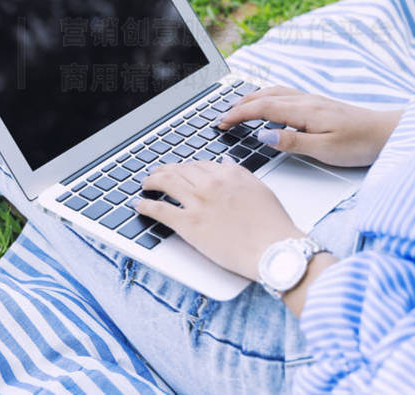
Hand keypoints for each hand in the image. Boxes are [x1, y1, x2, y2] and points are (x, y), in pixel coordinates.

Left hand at [135, 160, 302, 279]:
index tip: (180, 172)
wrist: (274, 250)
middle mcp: (210, 183)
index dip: (186, 168)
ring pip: (165, 182)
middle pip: (179, 170)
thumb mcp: (260, 190)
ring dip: (151, 182)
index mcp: (228, 174)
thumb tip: (225, 163)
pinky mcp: (188, 224)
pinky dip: (146, 206)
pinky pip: (160, 209)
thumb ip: (240, 174)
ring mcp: (197, 202)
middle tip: (157, 175)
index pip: (199, 164)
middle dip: (165, 171)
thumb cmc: (272, 225)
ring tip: (146, 185)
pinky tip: (140, 205)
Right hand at [217, 86, 402, 166]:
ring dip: (252, 98)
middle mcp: (306, 100)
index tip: (221, 123)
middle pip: (264, 96)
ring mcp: (312, 99)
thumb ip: (292, 142)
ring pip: (274, 92)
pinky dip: (267, 96)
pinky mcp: (319, 103)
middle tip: (222, 116)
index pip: (262, 109)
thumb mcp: (325, 150)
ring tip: (237, 107)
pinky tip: (268, 103)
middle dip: (239, 105)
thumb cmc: (360, 143)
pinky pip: (285, 93)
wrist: (388, 133)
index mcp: (303, 110)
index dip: (238, 115)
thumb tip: (264, 135)